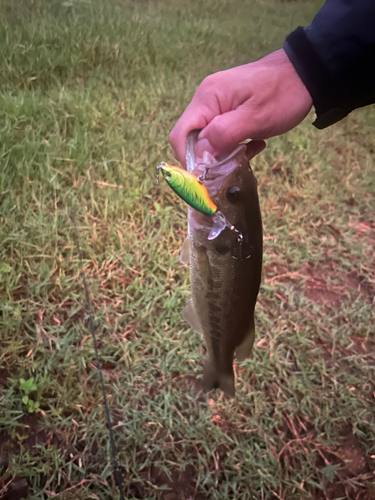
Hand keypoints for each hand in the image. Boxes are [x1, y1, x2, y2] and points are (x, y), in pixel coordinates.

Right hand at [169, 49, 312, 166]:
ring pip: (207, 138)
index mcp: (207, 99)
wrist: (305, 73)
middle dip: (208, 156)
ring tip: (248, 150)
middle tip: (233, 161)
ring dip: (224, 151)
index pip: (180, 135)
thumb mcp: (255, 118)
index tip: (207, 173)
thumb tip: (198, 155)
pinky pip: (221, 133)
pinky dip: (234, 144)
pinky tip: (253, 143)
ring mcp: (217, 103)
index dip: (189, 158)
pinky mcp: (229, 109)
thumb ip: (223, 135)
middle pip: (191, 138)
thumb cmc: (283, 94)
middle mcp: (206, 99)